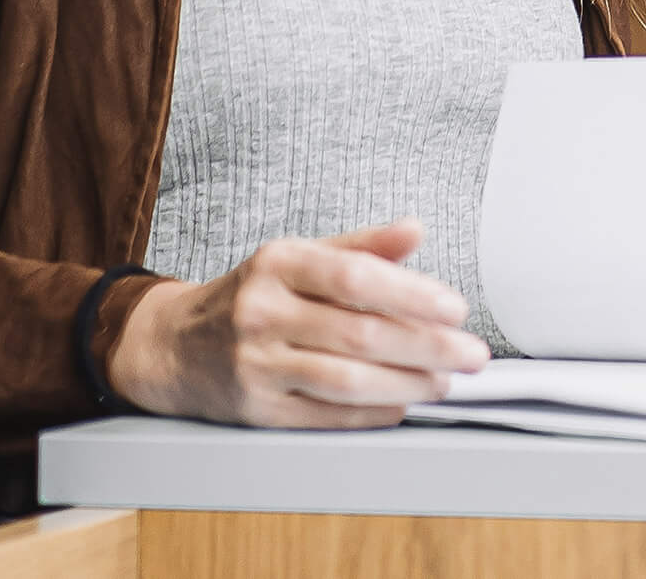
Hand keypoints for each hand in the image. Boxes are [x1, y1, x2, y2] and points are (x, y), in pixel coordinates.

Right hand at [105, 218, 488, 427]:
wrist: (175, 346)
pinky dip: (373, 413)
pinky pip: (327, 415)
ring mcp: (258, 364)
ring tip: (444, 381)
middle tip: (470, 353)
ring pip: (346, 378)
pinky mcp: (258, 410)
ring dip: (406, 383)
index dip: (411, 293)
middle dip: (426, 345)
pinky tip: (403, 404)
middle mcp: (263, 310)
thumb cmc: (250, 296)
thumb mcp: (296, 256)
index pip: (355, 276)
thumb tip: (415, 230)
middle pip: (359, 331)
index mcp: (278, 262)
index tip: (455, 307)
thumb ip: (360, 246)